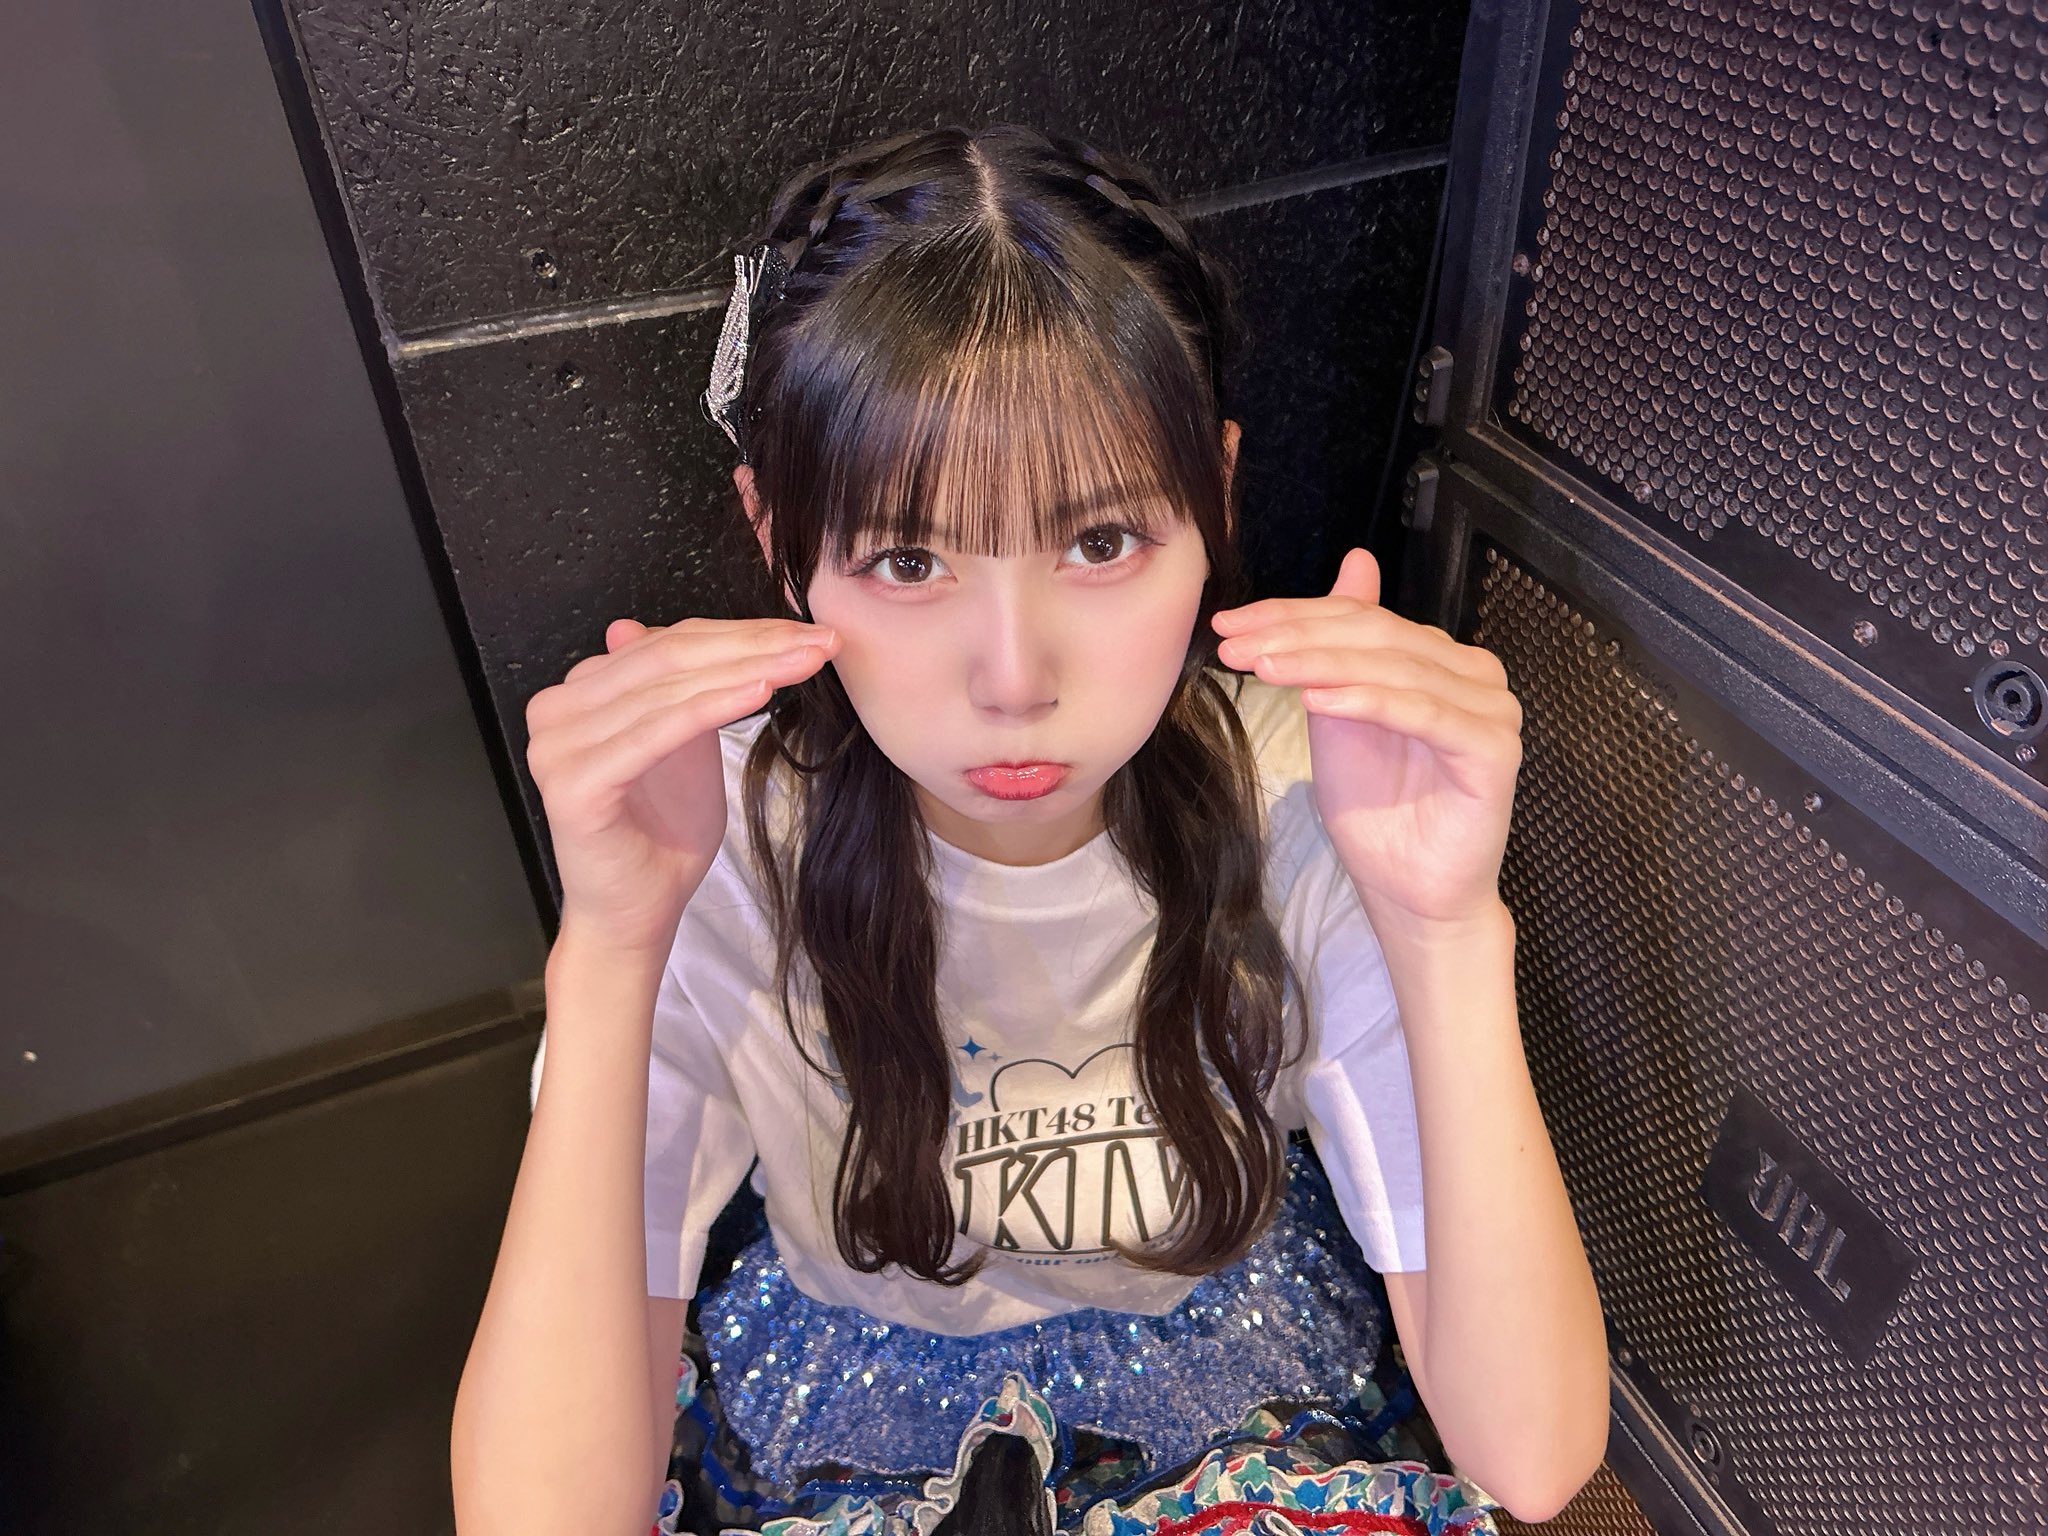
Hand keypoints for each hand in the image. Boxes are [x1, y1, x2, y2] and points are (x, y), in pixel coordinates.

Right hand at [523, 615, 840, 955]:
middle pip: (670, 657)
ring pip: (668, 690)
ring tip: (803, 662)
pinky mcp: (575, 783)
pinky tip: (761, 692)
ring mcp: (558, 745)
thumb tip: (648, 625)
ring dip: (746, 669)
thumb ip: (680, 687)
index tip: (809, 632)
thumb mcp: (686, 745)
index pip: (668, 642)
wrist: (636, 915)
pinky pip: (656, 733)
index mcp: (578, 693)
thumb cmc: (661, 836)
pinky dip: (712, 708)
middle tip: (820, 641)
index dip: (743, 632)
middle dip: (753, 645)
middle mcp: (556, 709)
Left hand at [1212, 548, 1522, 931]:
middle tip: (1236, 646)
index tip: (1228, 625)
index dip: (1292, 616)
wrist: (1409, 891)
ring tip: (1263, 668)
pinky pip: (1426, 716)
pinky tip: (1317, 702)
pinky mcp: (1494, 751)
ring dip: (1322, 665)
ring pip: (1396, 670)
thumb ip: (1343, 644)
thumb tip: (1356, 560)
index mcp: (1440, 658)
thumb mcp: (1340, 712)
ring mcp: (1491, 710)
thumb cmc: (1377, 809)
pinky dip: (1370, 702)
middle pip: (1376, 638)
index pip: (1361, 618)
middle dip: (1297, 638)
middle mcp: (1474, 674)